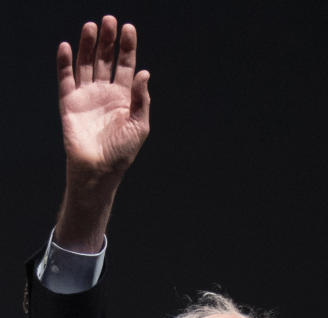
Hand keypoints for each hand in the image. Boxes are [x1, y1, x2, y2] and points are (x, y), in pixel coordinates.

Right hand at [59, 16, 149, 177]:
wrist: (98, 169)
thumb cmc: (122, 151)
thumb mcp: (140, 125)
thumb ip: (142, 99)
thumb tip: (144, 72)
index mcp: (125, 96)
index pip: (127, 65)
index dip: (127, 47)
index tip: (128, 28)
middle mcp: (106, 92)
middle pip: (105, 59)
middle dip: (108, 40)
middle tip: (109, 20)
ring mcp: (87, 95)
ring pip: (85, 63)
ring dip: (87, 45)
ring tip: (91, 26)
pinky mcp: (69, 102)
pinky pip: (65, 77)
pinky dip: (65, 62)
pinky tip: (68, 46)